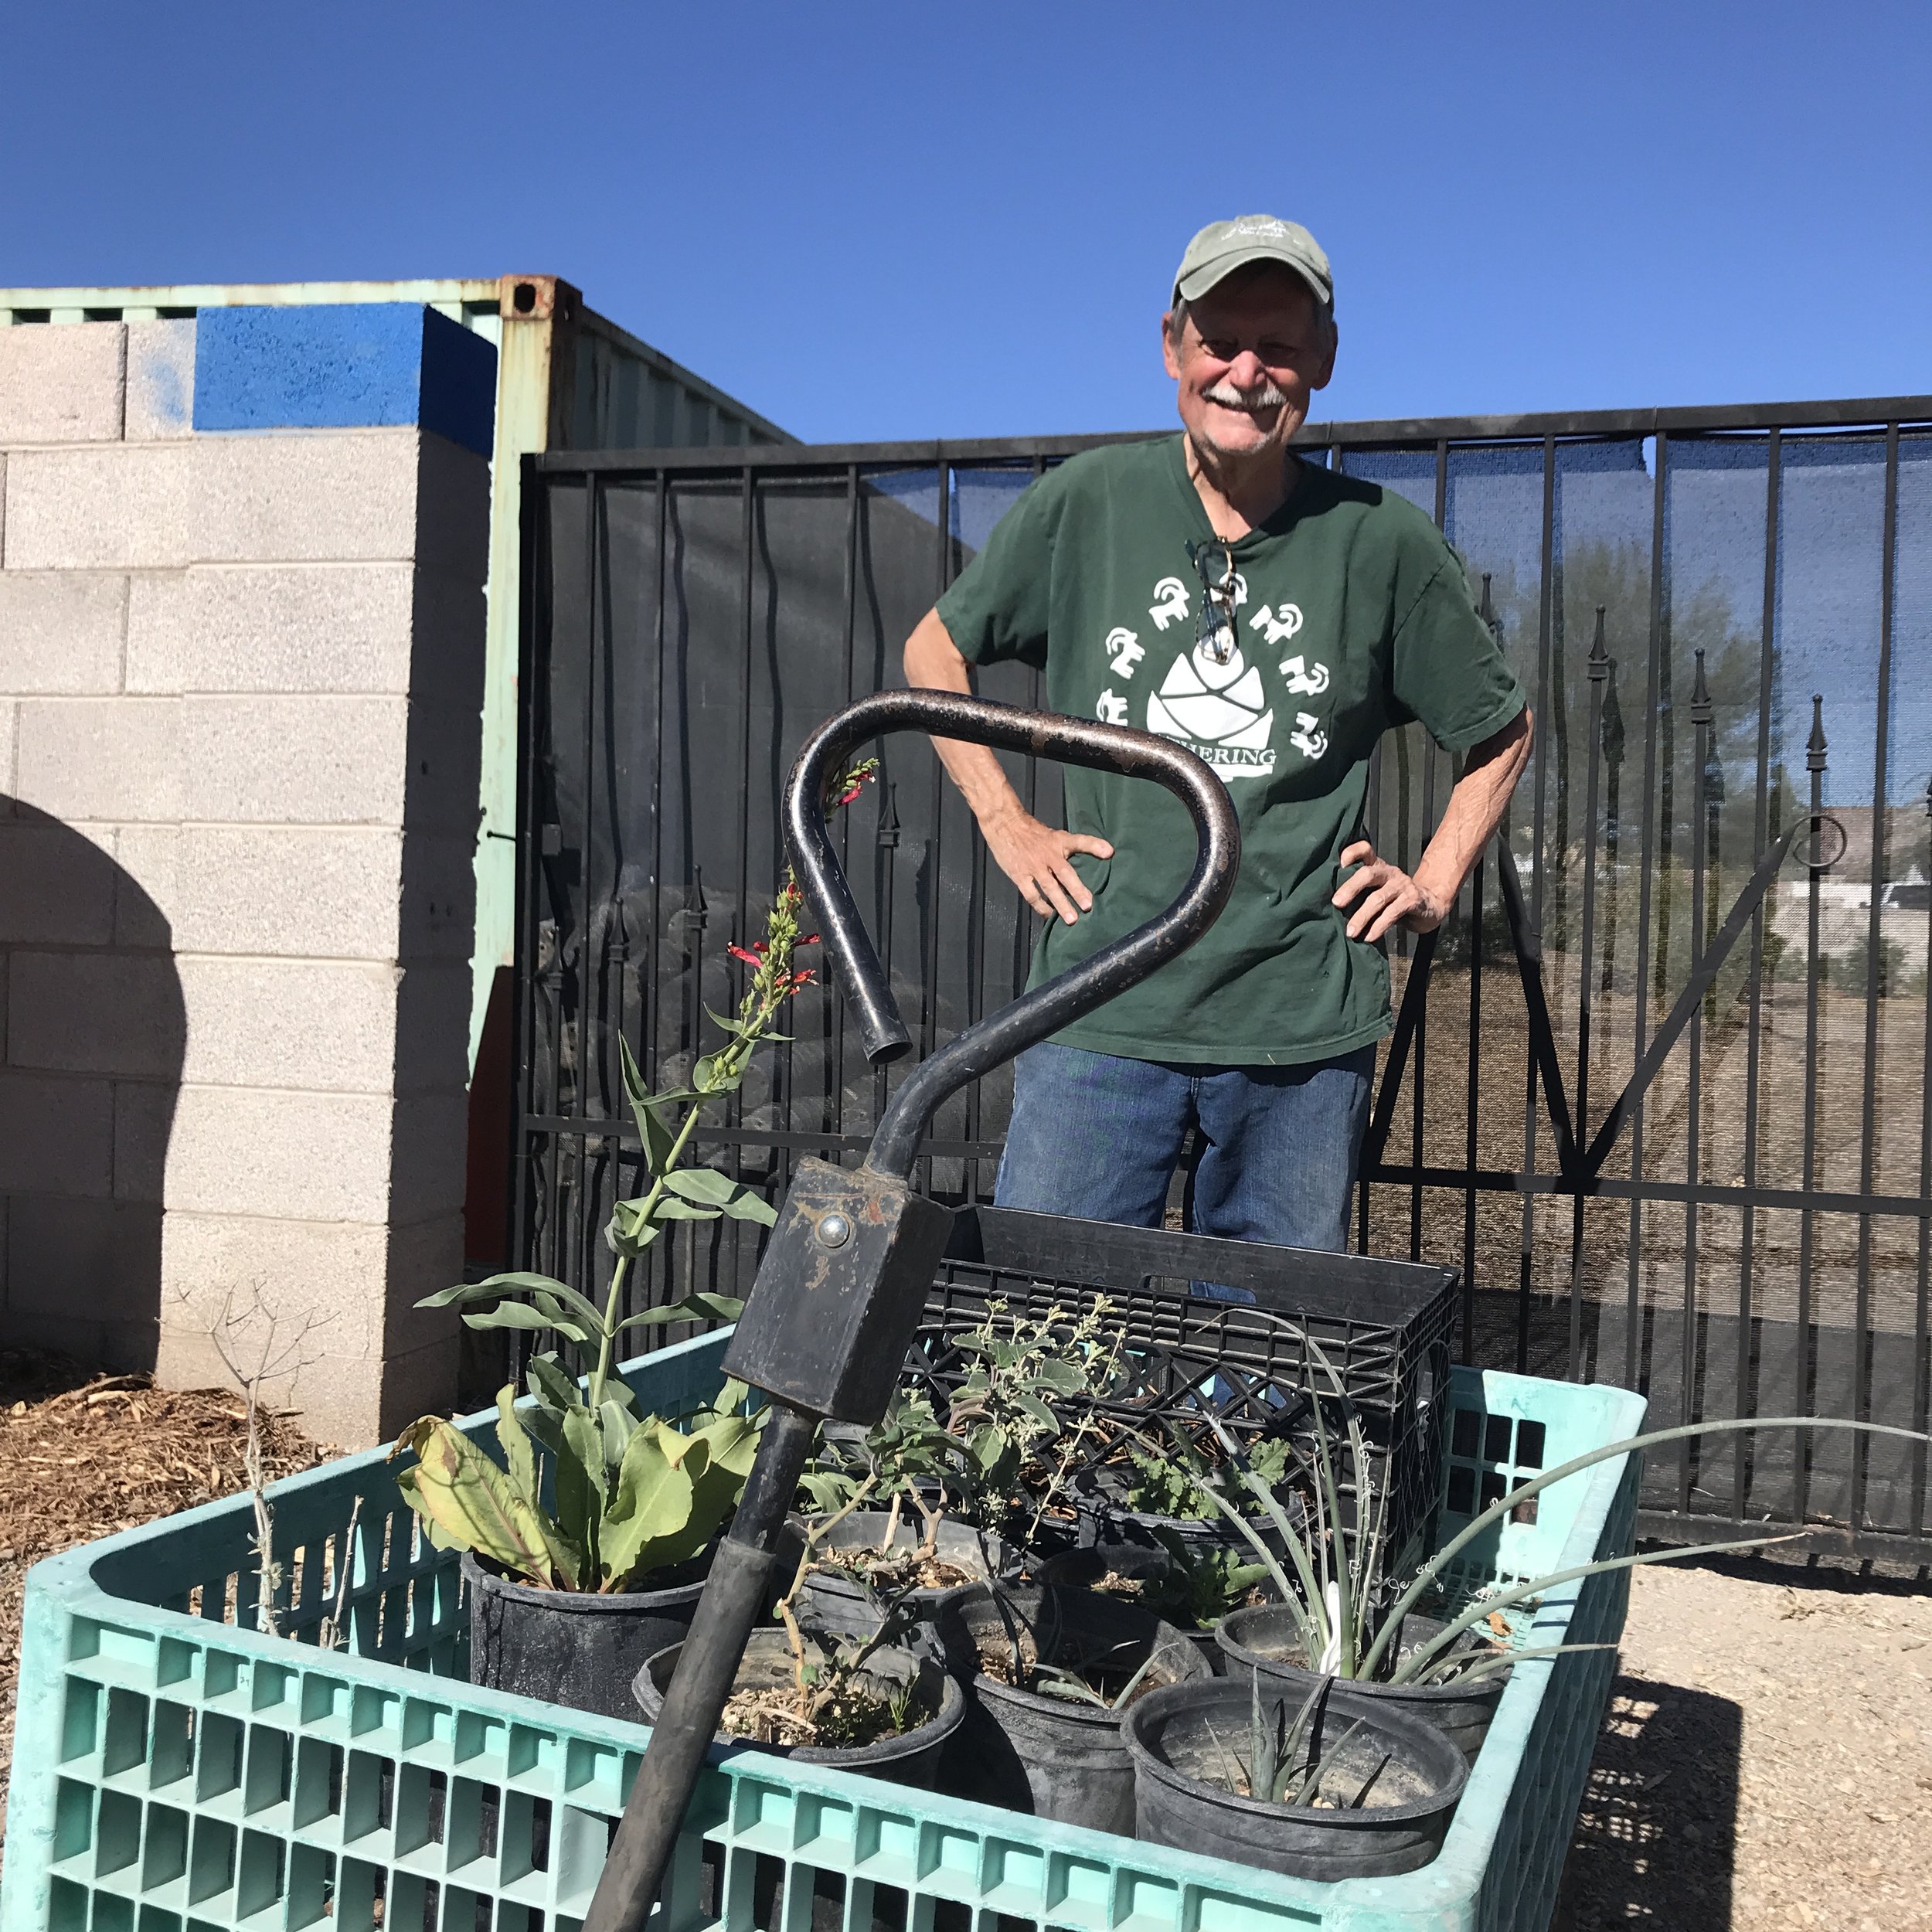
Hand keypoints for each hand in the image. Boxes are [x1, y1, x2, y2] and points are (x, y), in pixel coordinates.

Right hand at [981, 806, 1113, 922]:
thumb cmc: (1032, 832)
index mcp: (1058, 841)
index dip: (1094, 846)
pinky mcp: (1019, 875)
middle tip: (1088, 906)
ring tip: (1071, 920)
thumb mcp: (1054, 835)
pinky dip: (1040, 906)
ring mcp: (1033, 867)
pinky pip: (1031, 894)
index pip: (1079, 842)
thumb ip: (1070, 848)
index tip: (1109, 852)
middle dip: (1077, 890)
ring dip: (1060, 904)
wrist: (1004, 824)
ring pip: (1049, 888)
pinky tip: (1049, 915)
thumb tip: (1095, 857)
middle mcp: (1048, 855)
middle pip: (1065, 874)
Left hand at [1332, 840, 1447, 941]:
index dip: (1352, 852)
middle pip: (1367, 874)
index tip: (1339, 863)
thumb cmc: (1394, 899)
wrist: (1429, 906)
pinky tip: (1368, 937)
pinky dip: (1378, 927)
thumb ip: (1360, 891)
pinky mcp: (1412, 900)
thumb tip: (1332, 906)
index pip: (1365, 850)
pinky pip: (1392, 913)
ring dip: (1362, 916)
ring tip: (1350, 932)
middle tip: (1336, 903)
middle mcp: (1389, 872)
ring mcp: (1402, 885)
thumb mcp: (1377, 890)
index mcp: (1378, 866)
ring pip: (1378, 898)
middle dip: (1350, 888)